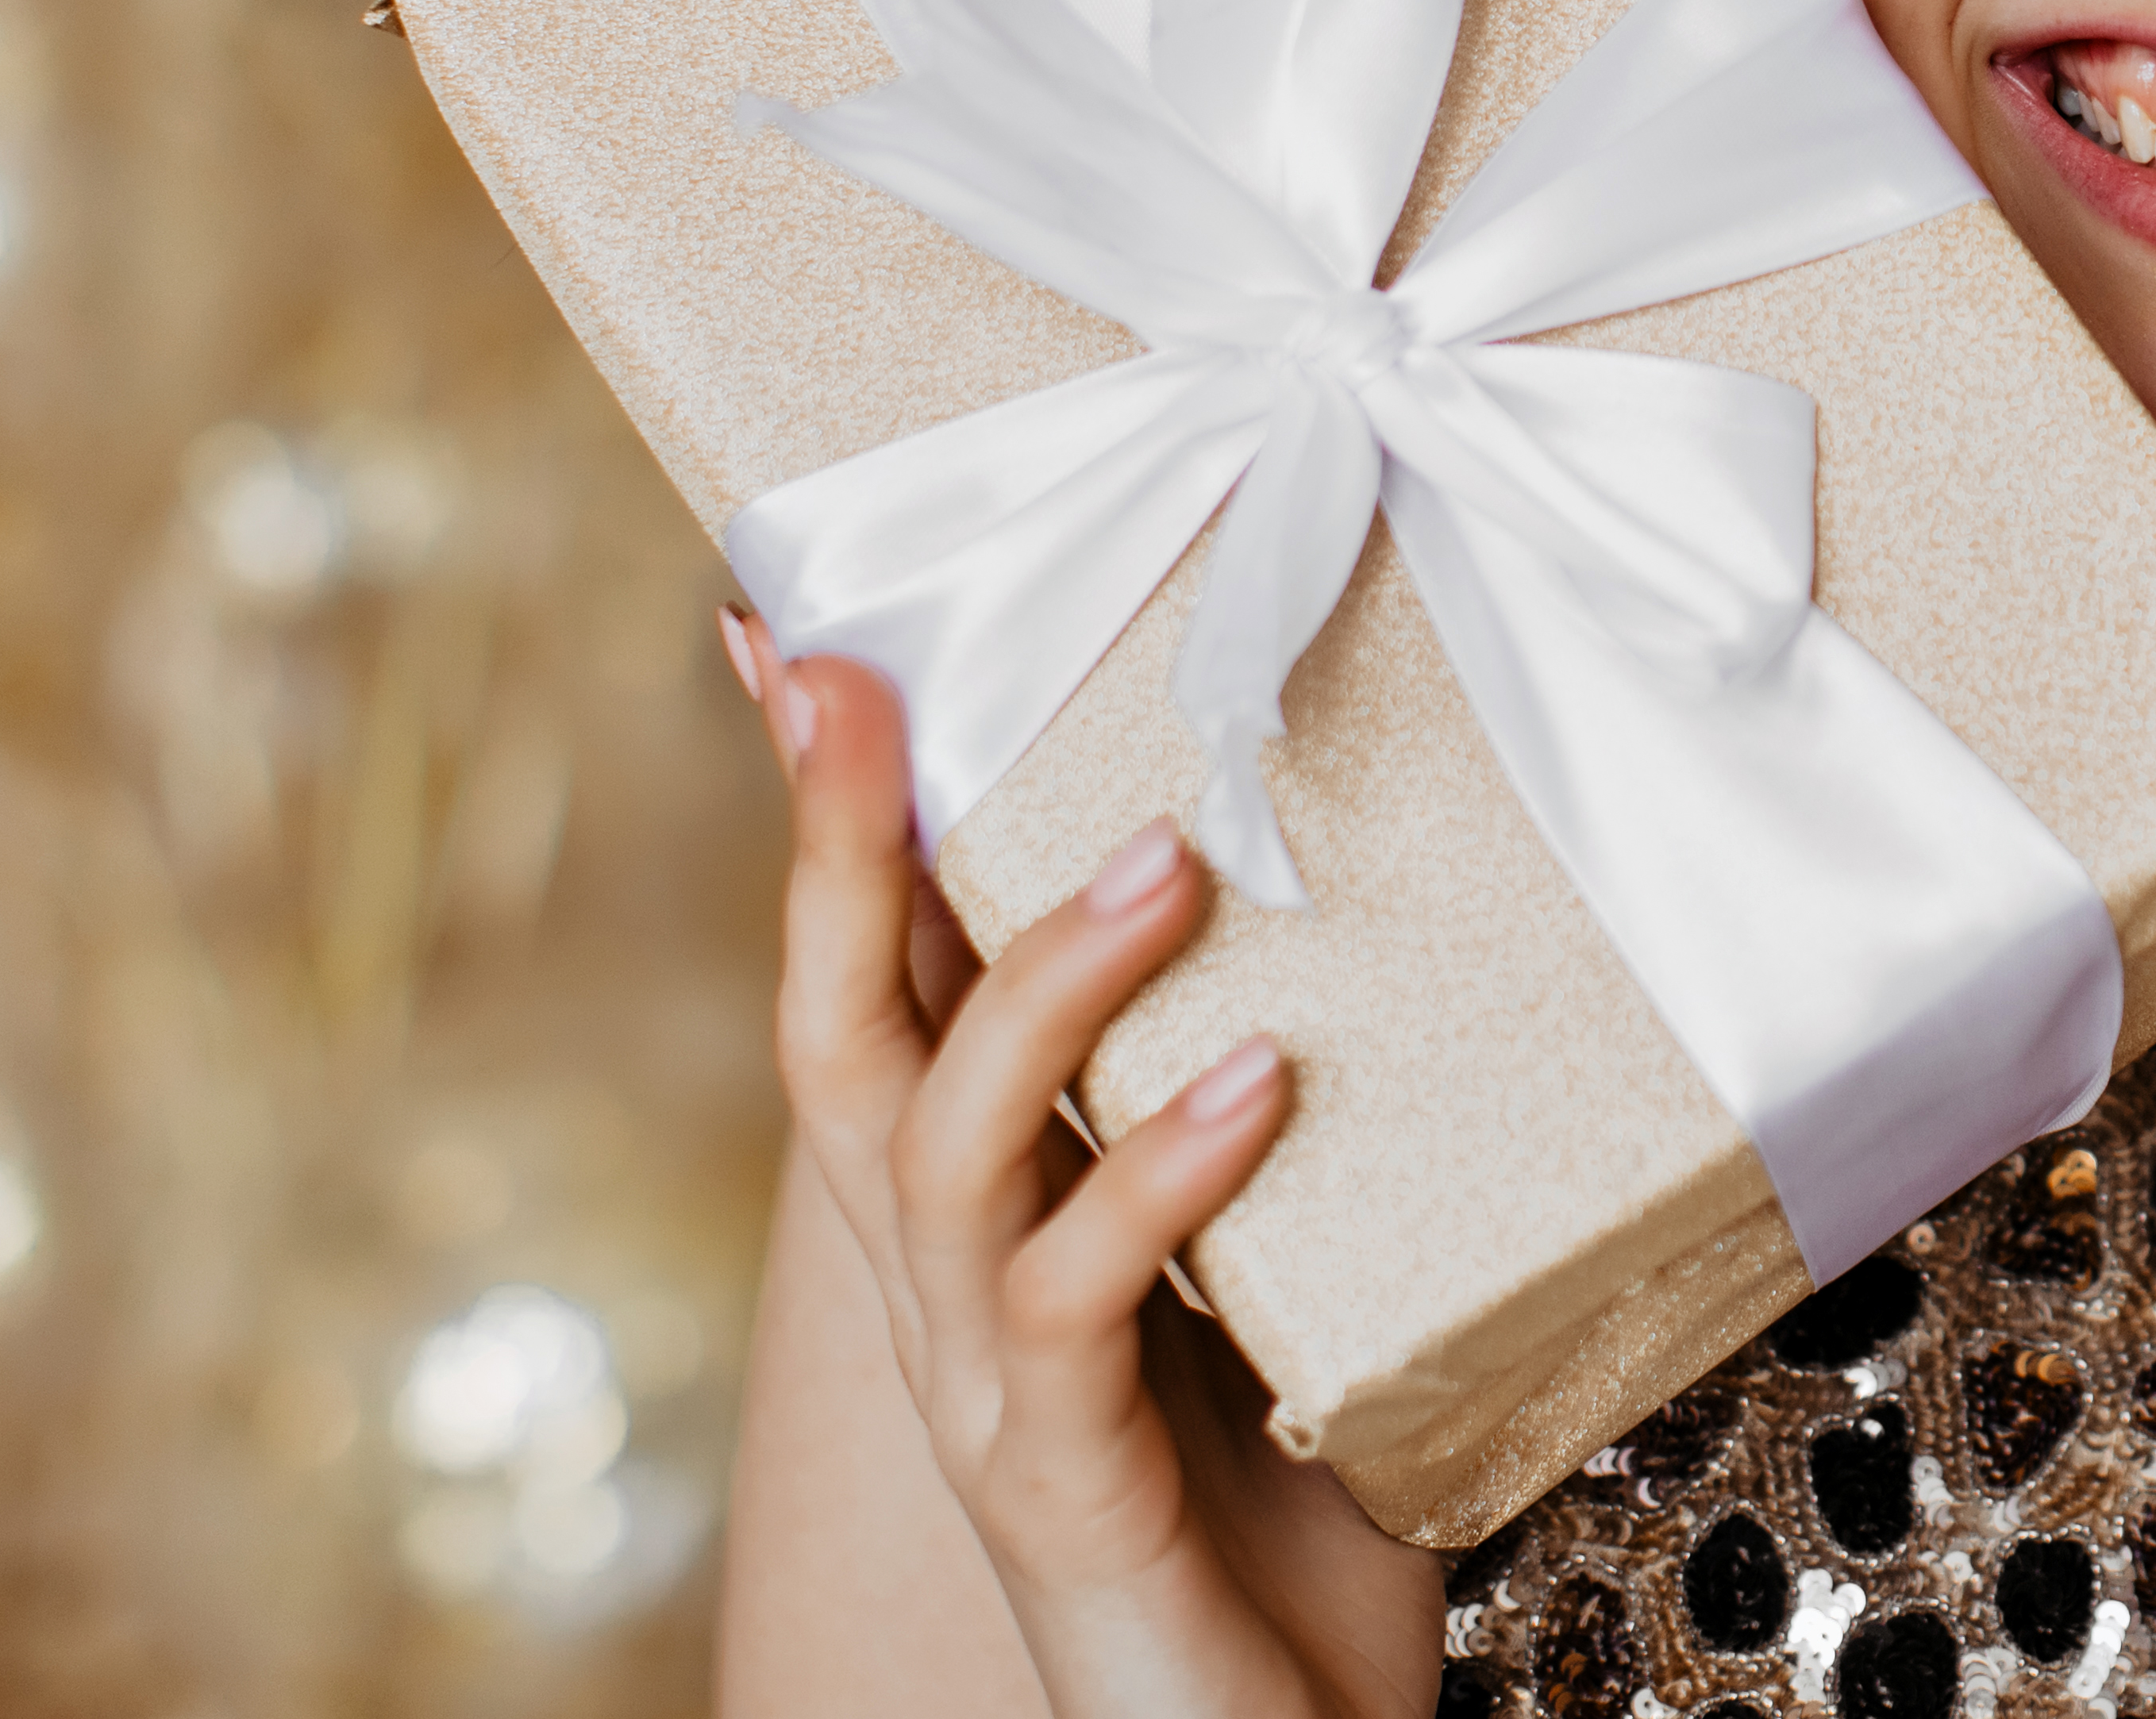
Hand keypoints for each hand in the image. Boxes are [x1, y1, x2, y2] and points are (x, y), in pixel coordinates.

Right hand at [746, 617, 1440, 1718]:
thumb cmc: (1296, 1514)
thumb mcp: (1283, 1261)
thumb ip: (1273, 1113)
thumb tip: (1355, 896)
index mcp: (981, 1223)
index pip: (879, 985)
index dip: (831, 821)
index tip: (800, 640)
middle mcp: (941, 1295)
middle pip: (839, 1034)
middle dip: (831, 847)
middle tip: (855, 673)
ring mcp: (981, 1395)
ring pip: (937, 1153)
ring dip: (1038, 983)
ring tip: (1167, 857)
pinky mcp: (1058, 1489)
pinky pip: (1066, 1308)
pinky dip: (1154, 1177)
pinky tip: (1258, 1083)